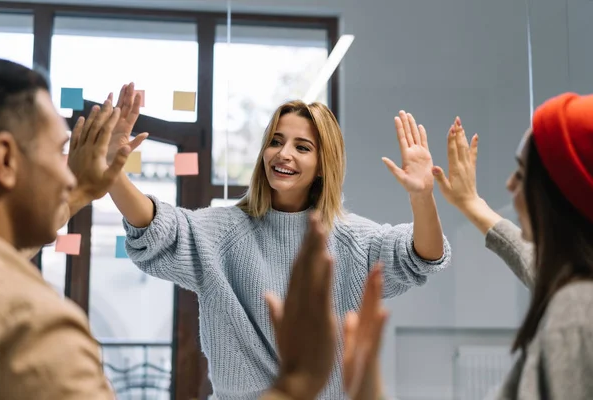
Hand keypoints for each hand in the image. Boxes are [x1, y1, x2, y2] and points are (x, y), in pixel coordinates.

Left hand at [68, 99, 130, 201]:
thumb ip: (119, 161)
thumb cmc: (96, 188)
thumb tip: (126, 146)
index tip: (117, 109)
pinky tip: (81, 119)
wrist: (75, 195)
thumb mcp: (111, 177)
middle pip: (96, 126)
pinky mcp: (73, 153)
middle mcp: (87, 148)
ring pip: (85, 128)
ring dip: (92, 116)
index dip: (112, 119)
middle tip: (109, 101)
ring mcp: (78, 149)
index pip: (105, 131)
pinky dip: (79, 125)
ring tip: (98, 106)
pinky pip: (75, 135)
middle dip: (103, 113)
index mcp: (97, 152)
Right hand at [106, 82, 147, 164]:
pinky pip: (107, 114)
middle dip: (128, 95)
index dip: (135, 103)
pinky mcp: (105, 129)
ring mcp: (113, 127)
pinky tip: (109, 96)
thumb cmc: (115, 164)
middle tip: (131, 82)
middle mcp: (121, 127)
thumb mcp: (126, 152)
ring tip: (123, 85)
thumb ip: (135, 143)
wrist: (106, 171)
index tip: (138, 92)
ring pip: (118, 109)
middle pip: (126, 108)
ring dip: (120, 97)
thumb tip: (146, 133)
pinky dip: (108, 105)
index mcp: (125, 131)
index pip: (132, 114)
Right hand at [266, 212, 335, 399]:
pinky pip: (321, 292)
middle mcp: (296, 301)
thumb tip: (266, 293)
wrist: (296, 382)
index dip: (303, 246)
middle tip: (316, 215)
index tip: (310, 228)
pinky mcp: (318, 319)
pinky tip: (328, 256)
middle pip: (303, 263)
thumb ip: (275, 309)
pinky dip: (324, 273)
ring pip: (311, 272)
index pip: (297, 268)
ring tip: (321, 226)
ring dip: (316, 248)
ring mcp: (306, 309)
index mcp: (290, 302)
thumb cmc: (293, 356)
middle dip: (310, 238)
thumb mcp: (282, 329)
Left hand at [344, 264, 387, 399]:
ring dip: (377, 298)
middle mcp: (368, 337)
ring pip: (375, 318)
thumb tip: (350, 313)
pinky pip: (375, 340)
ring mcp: (370, 347)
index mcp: (360, 334)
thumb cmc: (356, 379)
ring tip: (378, 279)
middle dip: (374, 286)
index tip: (370, 267)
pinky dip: (379, 326)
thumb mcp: (351, 352)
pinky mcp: (370, 359)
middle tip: (378, 263)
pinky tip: (384, 312)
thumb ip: (351, 332)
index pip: (364, 305)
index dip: (367, 287)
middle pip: (371, 307)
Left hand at [383, 111, 434, 194]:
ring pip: (415, 135)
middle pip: (408, 134)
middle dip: (405, 122)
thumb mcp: (401, 178)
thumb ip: (392, 168)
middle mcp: (411, 152)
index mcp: (406, 156)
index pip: (402, 138)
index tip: (396, 118)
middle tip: (402, 111)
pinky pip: (424, 142)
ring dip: (412, 125)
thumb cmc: (411, 187)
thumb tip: (383, 158)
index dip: (399, 128)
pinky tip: (420, 126)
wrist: (422, 190)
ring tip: (409, 115)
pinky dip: (422, 134)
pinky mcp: (426, 155)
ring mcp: (418, 153)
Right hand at [432, 116, 480, 209]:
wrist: (469, 202)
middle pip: (460, 145)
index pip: (452, 150)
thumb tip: (434, 167)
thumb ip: (440, 177)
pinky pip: (473, 153)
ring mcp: (468, 165)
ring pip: (466, 147)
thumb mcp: (445, 189)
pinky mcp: (471, 167)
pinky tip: (475, 136)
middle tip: (456, 120)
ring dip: (463, 135)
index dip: (451, 139)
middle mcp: (463, 164)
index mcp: (455, 169)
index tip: (451, 128)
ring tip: (461, 124)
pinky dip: (474, 144)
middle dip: (458, 132)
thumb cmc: (454, 197)